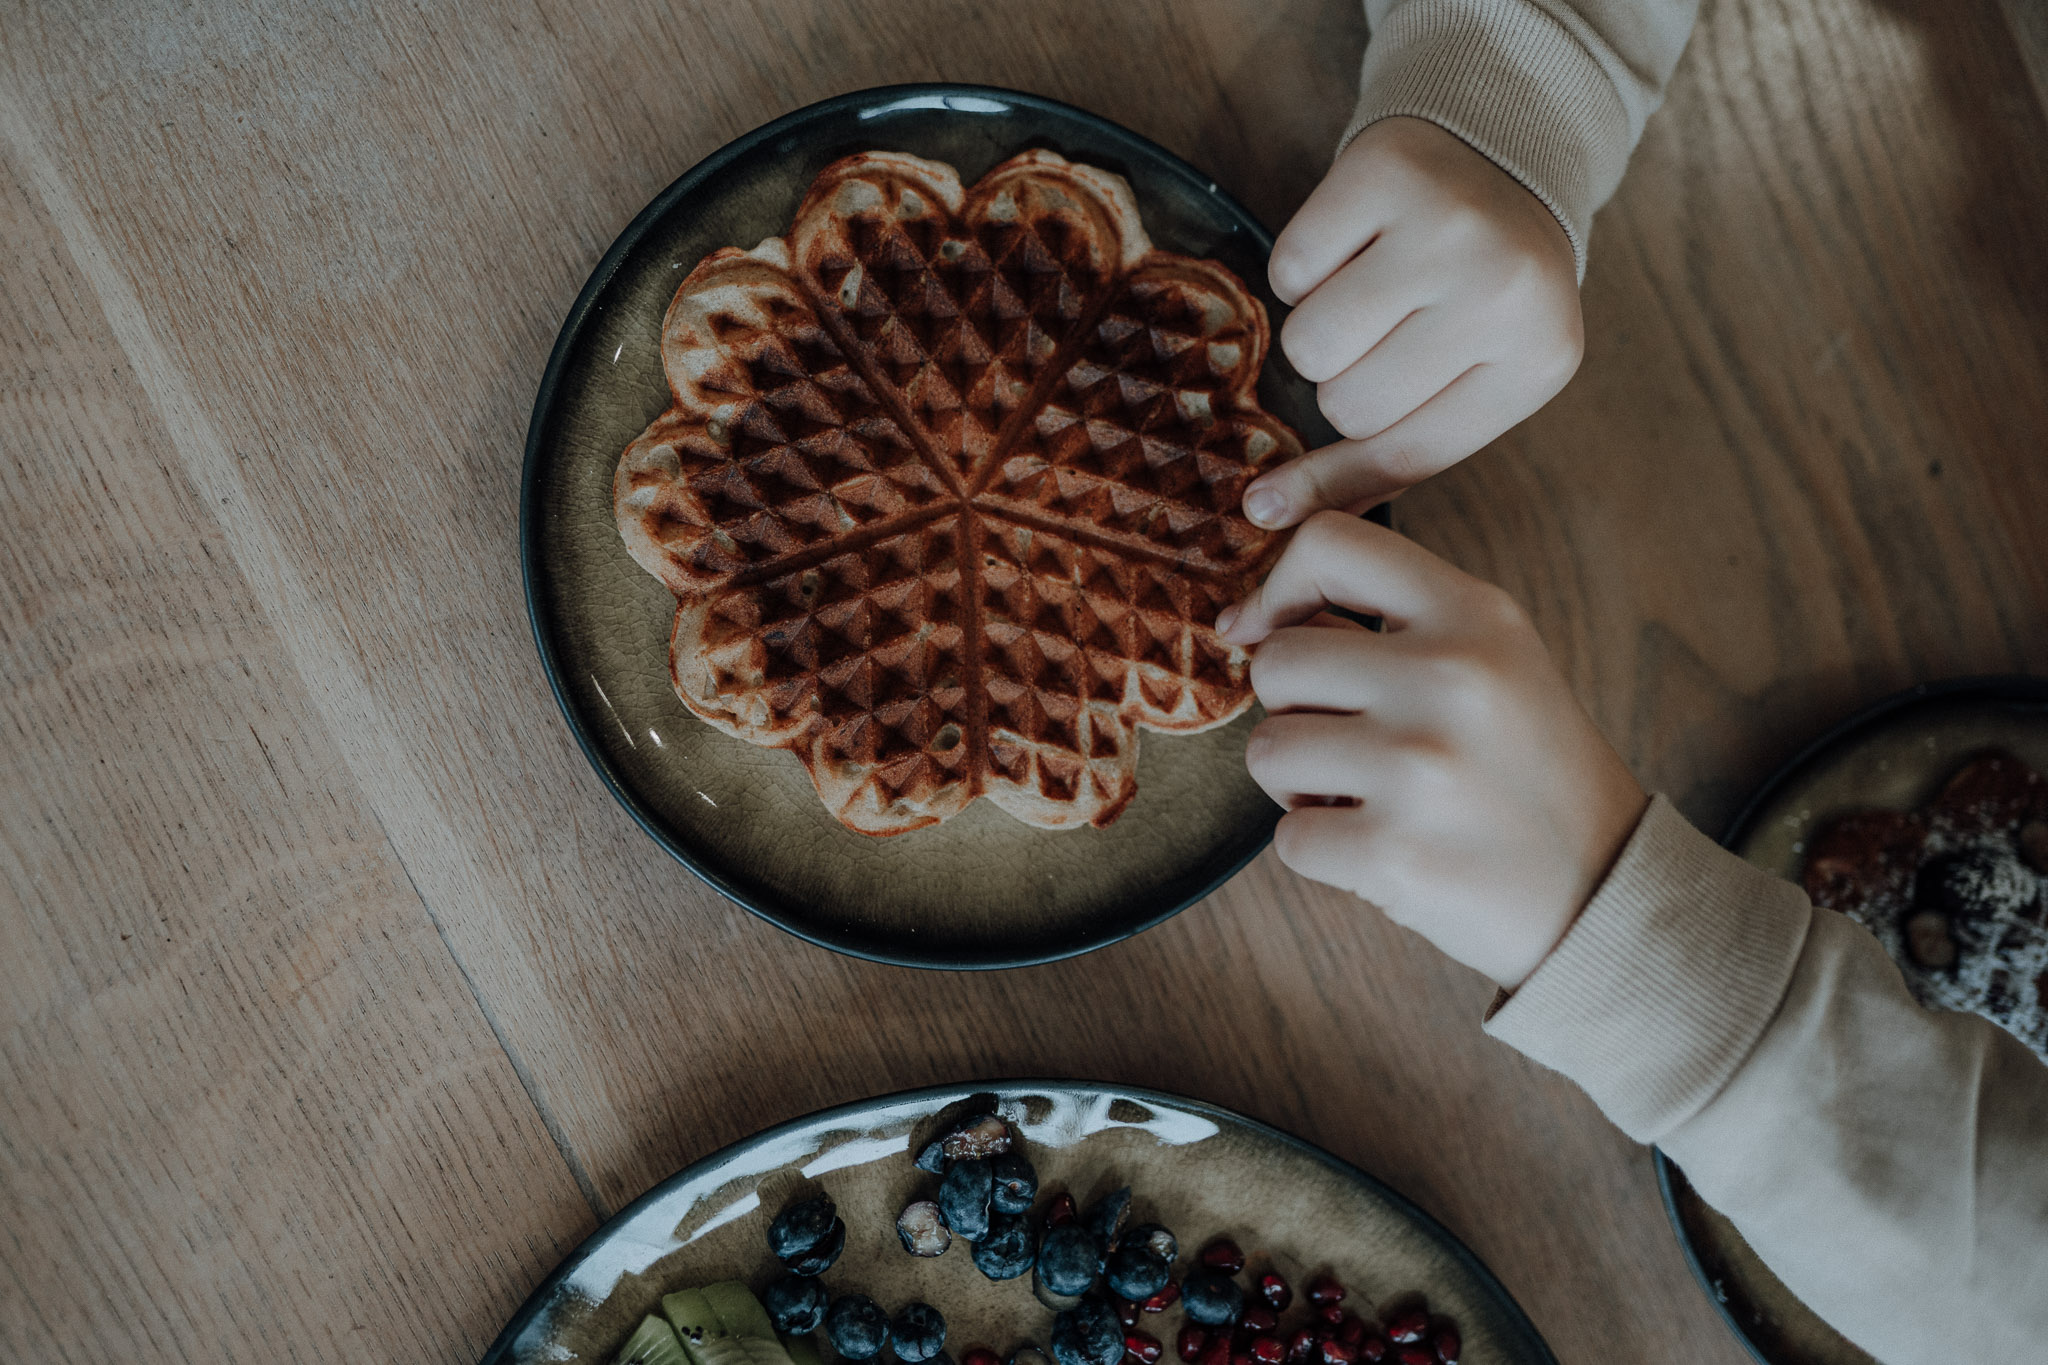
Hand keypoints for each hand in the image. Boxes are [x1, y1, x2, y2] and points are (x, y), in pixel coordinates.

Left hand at [1215, 513, 1645, 987]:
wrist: (1603, 892)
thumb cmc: (1524, 772)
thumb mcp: (1494, 664)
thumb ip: (1390, 627)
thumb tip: (1250, 621)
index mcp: (1475, 616)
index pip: (1330, 542)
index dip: (1278, 587)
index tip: (1269, 631)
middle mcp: (1449, 678)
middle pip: (1276, 662)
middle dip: (1295, 711)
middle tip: (1357, 746)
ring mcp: (1420, 767)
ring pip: (1267, 751)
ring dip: (1301, 787)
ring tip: (1374, 799)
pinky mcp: (1393, 854)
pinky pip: (1286, 839)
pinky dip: (1323, 852)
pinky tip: (1387, 849)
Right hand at [1243, 118, 1582, 528]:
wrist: (1503, 151)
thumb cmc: (1480, 287)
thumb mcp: (1474, 376)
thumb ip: (1391, 453)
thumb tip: (1269, 512)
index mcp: (1537, 358)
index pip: (1408, 454)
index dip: (1329, 483)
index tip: (1266, 506)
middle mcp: (1504, 289)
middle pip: (1348, 405)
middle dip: (1345, 379)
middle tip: (1383, 335)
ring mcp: (1448, 225)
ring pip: (1309, 346)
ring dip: (1319, 327)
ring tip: (1369, 290)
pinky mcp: (1387, 171)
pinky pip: (1288, 269)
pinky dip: (1304, 266)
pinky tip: (1354, 245)